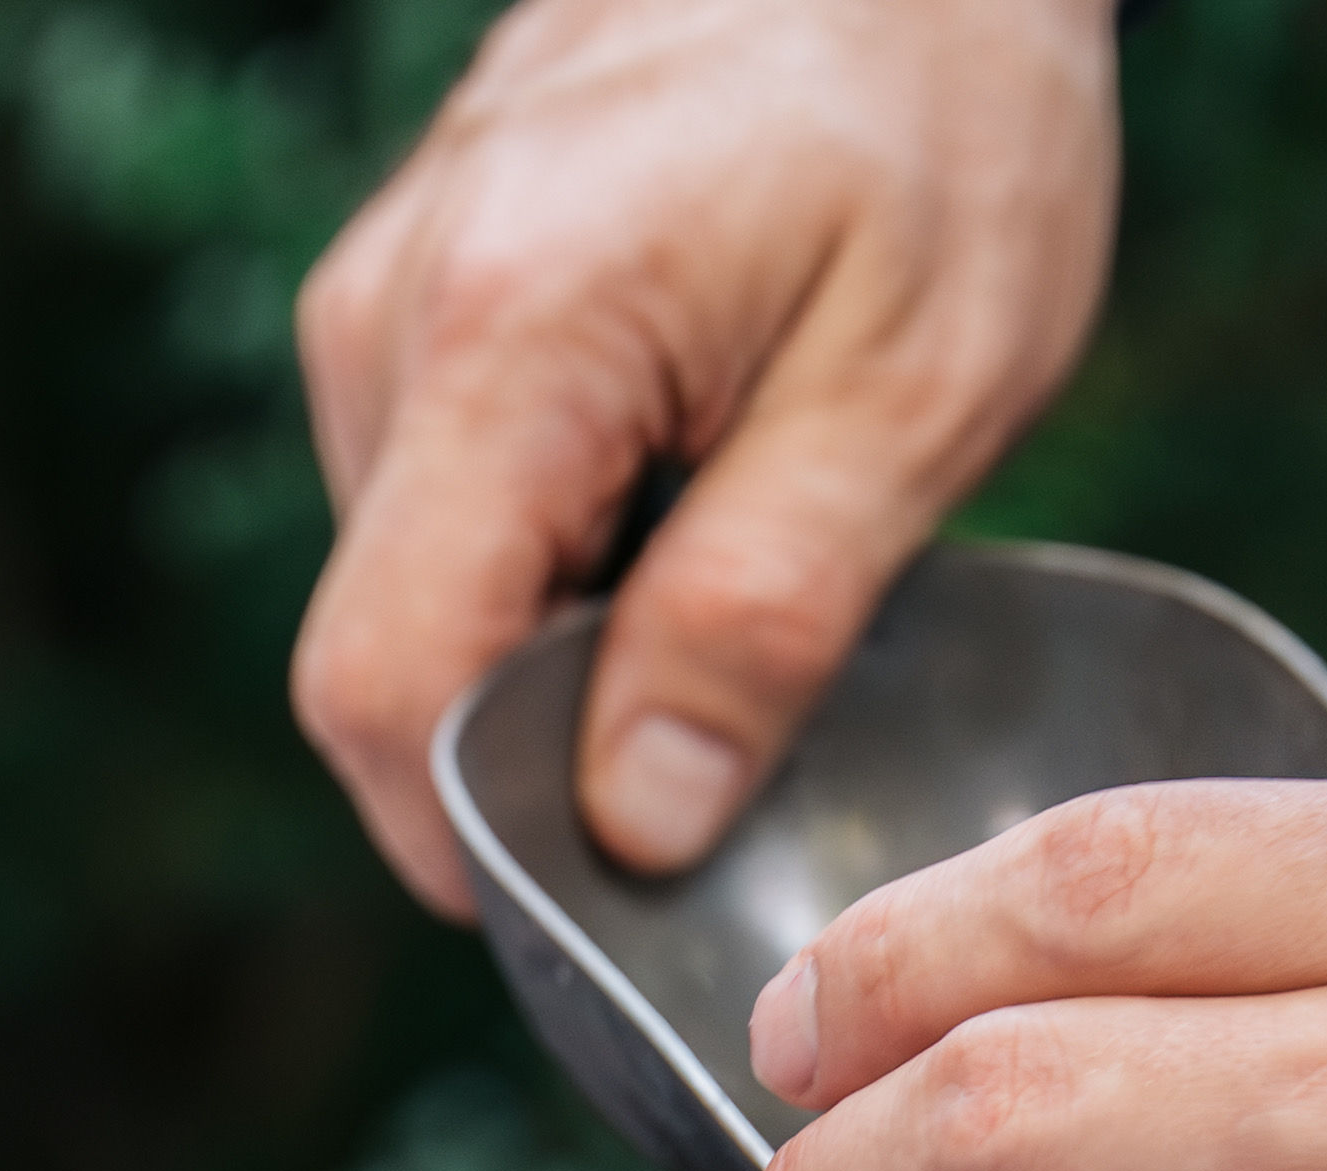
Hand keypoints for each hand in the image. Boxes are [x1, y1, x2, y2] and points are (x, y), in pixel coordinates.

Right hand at [290, 0, 1120, 913]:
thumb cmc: (942, 112)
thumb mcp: (916, 387)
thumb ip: (765, 611)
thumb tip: (642, 823)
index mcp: (509, 342)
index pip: (388, 687)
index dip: (482, 846)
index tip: (628, 902)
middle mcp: (392, 318)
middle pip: (388, 660)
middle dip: (540, 760)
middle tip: (743, 753)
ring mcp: (384, 300)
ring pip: (417, 592)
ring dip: (557, 654)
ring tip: (738, 578)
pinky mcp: (413, 299)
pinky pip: (446, 509)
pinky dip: (557, 564)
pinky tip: (693, 505)